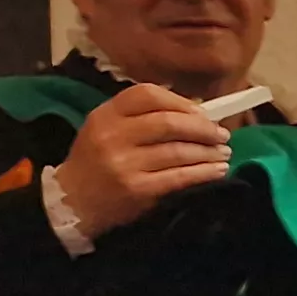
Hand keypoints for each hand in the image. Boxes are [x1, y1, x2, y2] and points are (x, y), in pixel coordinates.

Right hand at [49, 85, 235, 239]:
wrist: (73, 201)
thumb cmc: (97, 161)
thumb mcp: (107, 129)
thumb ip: (142, 116)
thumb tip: (196, 112)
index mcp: (105, 115)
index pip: (147, 94)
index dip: (181, 102)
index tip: (203, 113)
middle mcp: (112, 136)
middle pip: (169, 123)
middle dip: (203, 129)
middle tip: (222, 135)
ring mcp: (124, 164)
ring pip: (178, 151)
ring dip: (209, 152)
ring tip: (223, 153)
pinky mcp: (137, 189)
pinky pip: (180, 177)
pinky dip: (205, 172)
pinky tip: (217, 170)